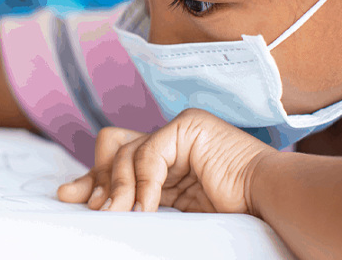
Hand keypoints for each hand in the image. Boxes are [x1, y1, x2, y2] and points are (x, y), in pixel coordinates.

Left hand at [58, 109, 276, 213]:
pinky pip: (149, 153)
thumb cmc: (233, 214)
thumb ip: (139, 200)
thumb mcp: (172, 209)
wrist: (271, 204)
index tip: (71, 197)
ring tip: (122, 215)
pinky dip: (144, 184)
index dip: (94, 178)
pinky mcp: (187, 126)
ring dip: (121, 189)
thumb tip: (94, 205)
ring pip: (127, 152)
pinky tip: (149, 207)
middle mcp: (170, 141)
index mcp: (168, 162)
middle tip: (94, 207)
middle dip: (97, 177)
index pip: (118, 159)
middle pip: (113, 147)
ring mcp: (179, 130)